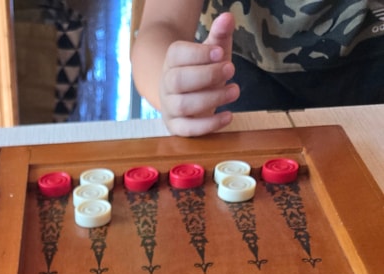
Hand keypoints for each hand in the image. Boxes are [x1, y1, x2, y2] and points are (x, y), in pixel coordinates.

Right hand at [159, 12, 239, 135]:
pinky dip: (209, 125)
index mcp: (171, 60)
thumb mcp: (212, 51)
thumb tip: (228, 18)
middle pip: (178, 81)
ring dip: (212, 98)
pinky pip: (188, 129)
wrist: (184, 94)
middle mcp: (166, 84)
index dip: (199, 54)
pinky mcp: (176, 127)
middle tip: (231, 69)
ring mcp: (169, 107)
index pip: (178, 55)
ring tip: (235, 91)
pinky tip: (228, 116)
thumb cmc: (201, 70)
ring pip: (184, 105)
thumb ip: (219, 35)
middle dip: (207, 76)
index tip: (220, 53)